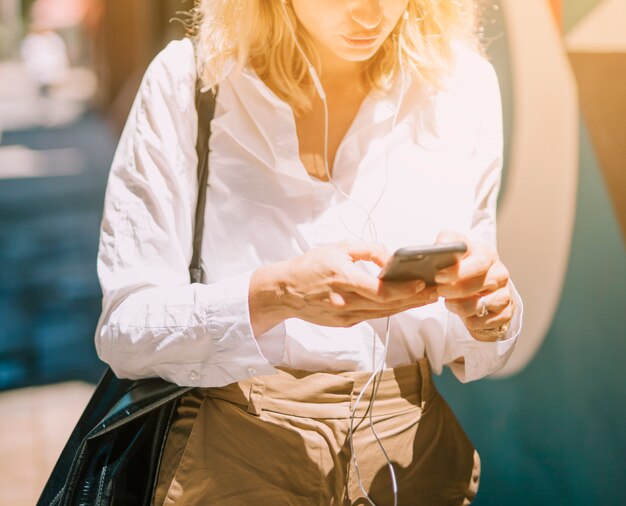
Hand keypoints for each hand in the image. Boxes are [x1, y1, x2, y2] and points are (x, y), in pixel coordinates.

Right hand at [249, 241, 437, 335]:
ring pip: (382, 313)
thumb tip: (390, 259)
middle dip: (414, 298)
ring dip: (406, 306)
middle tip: (437, 291)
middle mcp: (344, 301)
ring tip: (427, 297)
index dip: (403, 290)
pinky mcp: (344, 323)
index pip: (379, 290)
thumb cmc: (310, 266)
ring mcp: (344, 316)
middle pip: (386, 304)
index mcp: (342, 278)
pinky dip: (389, 309)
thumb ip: (367, 250)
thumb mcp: (337, 247)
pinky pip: (372, 316)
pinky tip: (405, 303)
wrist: (283, 292)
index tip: (422, 284)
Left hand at [434, 231, 513, 341]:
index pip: (479, 262)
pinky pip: (480, 322)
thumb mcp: (455, 248)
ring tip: (449, 300)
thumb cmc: (462, 264)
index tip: (439, 276)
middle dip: (452, 290)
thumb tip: (439, 247)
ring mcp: (504, 294)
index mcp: (487, 255)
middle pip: (476, 286)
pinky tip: (462, 311)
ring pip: (477, 306)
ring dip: (457, 306)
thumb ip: (446, 243)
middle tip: (437, 291)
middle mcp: (499, 274)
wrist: (478, 284)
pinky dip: (466, 319)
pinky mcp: (504, 314)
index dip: (458, 271)